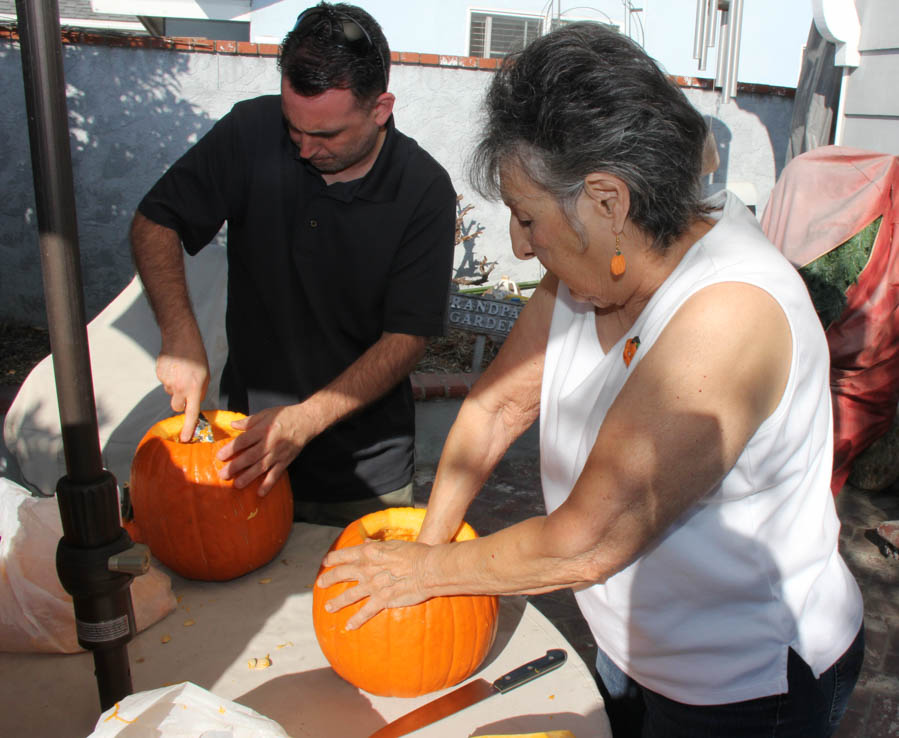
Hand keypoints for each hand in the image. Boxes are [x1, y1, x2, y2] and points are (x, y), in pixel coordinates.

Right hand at [156, 337, 209, 442]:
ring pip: (170, 392)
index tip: (185, 439)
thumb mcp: (205, 376)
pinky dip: (169, 377)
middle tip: (186, 390)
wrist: (181, 338)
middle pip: (177, 406)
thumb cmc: (196, 357)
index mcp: (194, 389)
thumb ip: (200, 392)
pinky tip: (174, 367)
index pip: (191, 413)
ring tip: (181, 372)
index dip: (188, 427)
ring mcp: (167, 382)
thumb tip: (193, 403)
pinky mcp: (159, 375)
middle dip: (181, 402)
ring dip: (175, 387)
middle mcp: (179, 388)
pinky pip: (165, 382)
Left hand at [215, 405, 311, 495]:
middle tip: (223, 475)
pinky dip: (269, 483)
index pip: (243, 441)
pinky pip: (276, 474)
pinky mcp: (286, 460)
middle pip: (250, 456)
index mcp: (263, 429)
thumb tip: (233, 425)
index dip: (231, 449)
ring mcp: (278, 453)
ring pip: (261, 467)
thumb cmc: (285, 415)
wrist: (307, 420)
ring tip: (237, 485)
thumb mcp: (266, 413)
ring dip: (249, 477)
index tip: (220, 456)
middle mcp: (270, 442)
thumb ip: (249, 421)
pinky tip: (260, 492)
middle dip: (236, 466)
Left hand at [316, 540, 431, 629]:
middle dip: (328, 579)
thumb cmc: (415, 553)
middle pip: (341, 574)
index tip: (326, 562)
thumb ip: (376, 546)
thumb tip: (365, 543)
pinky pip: (365, 612)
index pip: (344, 554)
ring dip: (336, 602)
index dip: (333, 558)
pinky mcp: (382, 600)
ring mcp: (373, 586)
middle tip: (320, 584)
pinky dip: (355, 620)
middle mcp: (367, 568)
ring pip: (348, 595)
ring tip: (328, 608)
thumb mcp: (393, 544)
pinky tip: (348, 627)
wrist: (428, 568)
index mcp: (369, 552)